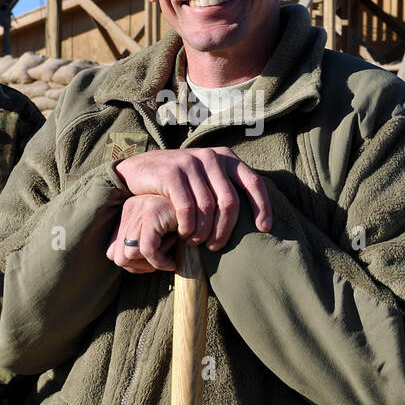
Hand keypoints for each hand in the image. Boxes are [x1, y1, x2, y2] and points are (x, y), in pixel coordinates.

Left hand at [106, 195, 178, 272]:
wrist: (208, 208)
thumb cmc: (185, 227)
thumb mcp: (159, 237)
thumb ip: (142, 247)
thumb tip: (122, 262)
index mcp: (128, 213)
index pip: (112, 253)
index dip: (133, 266)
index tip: (155, 264)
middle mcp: (130, 208)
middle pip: (117, 257)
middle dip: (140, 268)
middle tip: (163, 263)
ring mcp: (139, 209)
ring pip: (130, 254)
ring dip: (152, 263)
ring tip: (170, 256)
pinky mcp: (152, 213)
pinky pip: (147, 249)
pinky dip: (159, 261)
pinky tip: (173, 261)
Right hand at [113, 147, 270, 250]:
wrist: (140, 169)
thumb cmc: (180, 182)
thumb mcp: (206, 178)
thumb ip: (226, 188)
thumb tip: (256, 215)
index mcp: (226, 158)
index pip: (253, 182)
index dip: (262, 206)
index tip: (264, 228)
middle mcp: (211, 157)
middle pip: (230, 201)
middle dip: (225, 229)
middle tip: (216, 247)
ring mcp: (191, 163)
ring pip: (208, 207)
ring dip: (203, 231)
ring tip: (197, 243)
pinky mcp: (172, 172)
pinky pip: (187, 207)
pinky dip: (188, 226)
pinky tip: (184, 234)